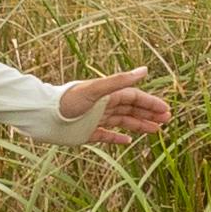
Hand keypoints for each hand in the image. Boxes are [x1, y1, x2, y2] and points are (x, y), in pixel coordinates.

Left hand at [49, 72, 170, 148]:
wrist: (44, 116)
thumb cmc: (68, 100)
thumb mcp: (96, 89)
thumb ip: (119, 80)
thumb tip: (144, 70)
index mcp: (107, 94)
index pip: (134, 97)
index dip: (150, 103)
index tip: (165, 110)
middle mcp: (103, 106)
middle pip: (131, 110)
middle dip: (149, 114)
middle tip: (166, 121)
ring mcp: (96, 120)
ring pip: (122, 122)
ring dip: (139, 125)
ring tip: (155, 131)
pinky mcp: (87, 133)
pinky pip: (107, 136)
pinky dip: (118, 138)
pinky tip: (128, 141)